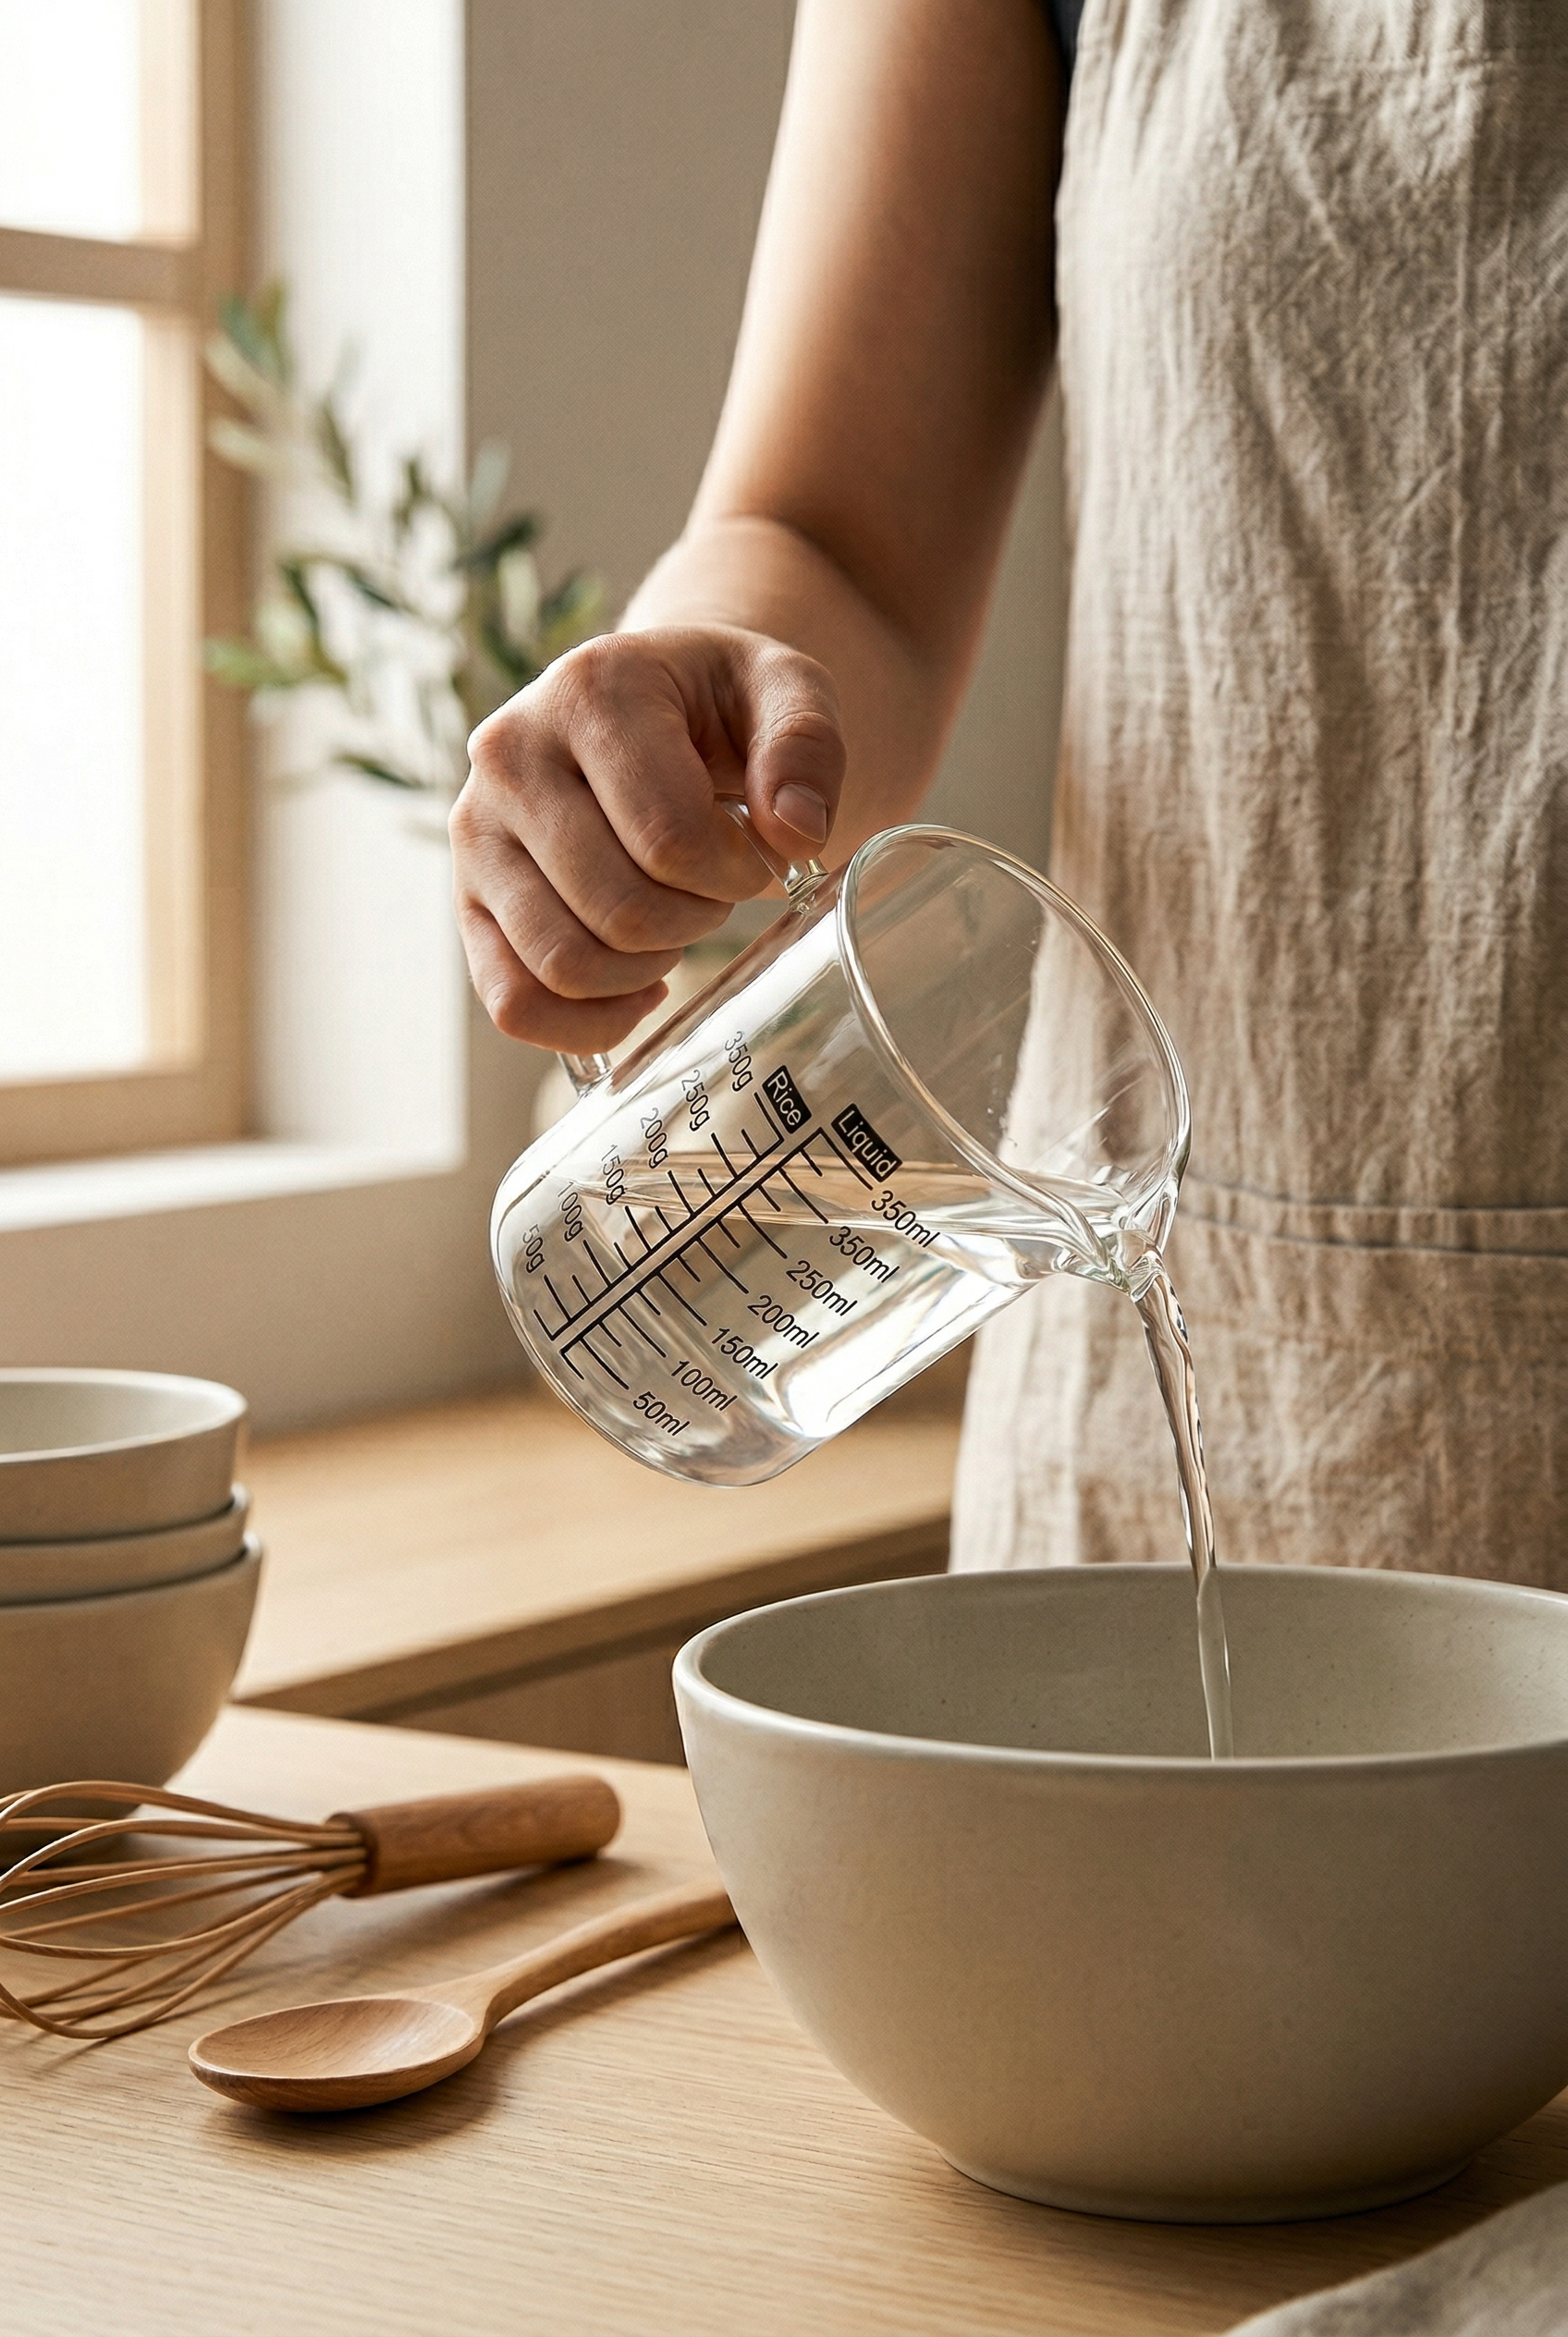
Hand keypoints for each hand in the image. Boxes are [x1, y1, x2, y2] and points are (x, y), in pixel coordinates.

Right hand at [451, 625, 844, 1054]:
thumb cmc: (720, 706)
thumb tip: (796, 832)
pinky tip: (639, 991)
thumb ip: (806, 746)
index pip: (669, 837)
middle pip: (619, 909)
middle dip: (695, 920)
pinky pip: (514, 1003)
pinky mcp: (467, 898)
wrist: (651, 706)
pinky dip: (588, 1024)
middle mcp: (509, 756)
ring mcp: (475, 832)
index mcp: (590, 692)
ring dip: (646, 970)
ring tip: (675, 922)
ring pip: (565, 963)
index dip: (735, 875)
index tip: (757, 856)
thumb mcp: (786, 691)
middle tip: (716, 889)